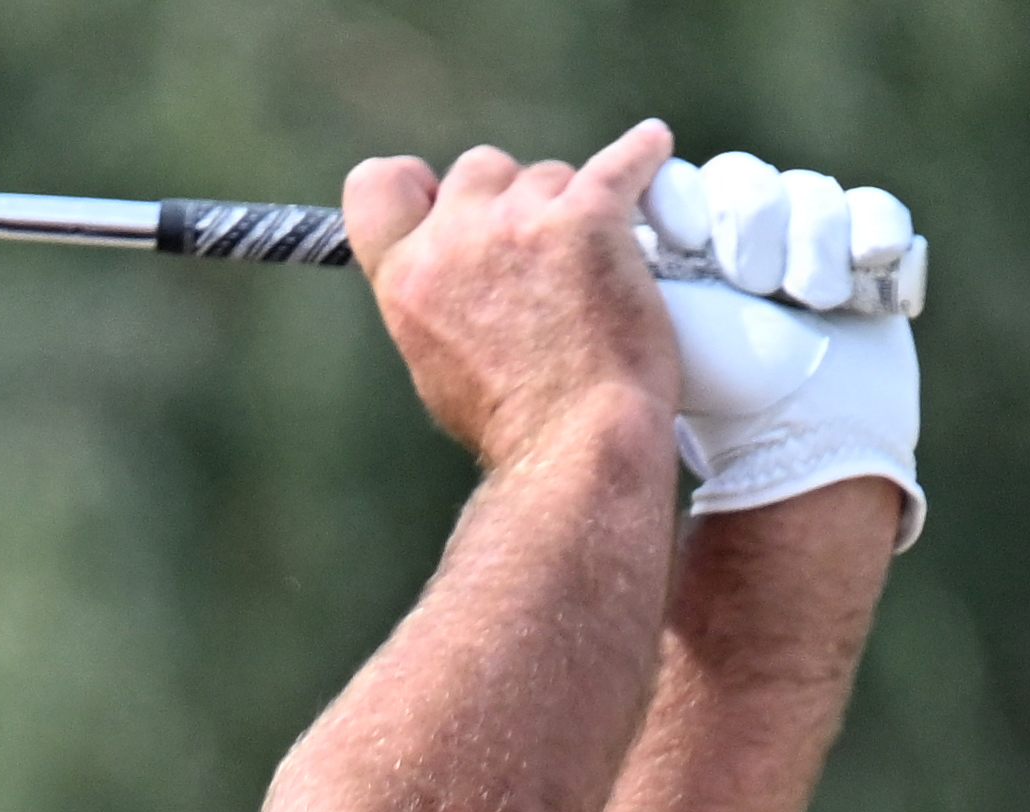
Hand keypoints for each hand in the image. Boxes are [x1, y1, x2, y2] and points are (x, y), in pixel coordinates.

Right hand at [342, 121, 679, 479]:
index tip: (443, 199)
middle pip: (479, 169)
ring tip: (596, 266)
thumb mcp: (437, 365)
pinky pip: (621, 163)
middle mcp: (454, 239)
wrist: (573, 446)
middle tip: (542, 253)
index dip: (417, 186)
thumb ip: (433, 301)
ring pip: (548, 175)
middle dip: (509, 198)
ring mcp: (521, 222)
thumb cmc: (513, 424)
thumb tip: (454, 276)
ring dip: (571, 205)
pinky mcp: (588, 217)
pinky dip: (640, 156)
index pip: (378, 184)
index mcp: (406, 277)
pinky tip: (652, 147)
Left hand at [640, 146, 927, 536]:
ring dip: (811, 239)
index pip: (687, 184)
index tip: (682, 237)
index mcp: (688, 243)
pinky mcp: (867, 258)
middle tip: (751, 280)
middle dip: (751, 224)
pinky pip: (877, 213)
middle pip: (748, 182)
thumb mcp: (653, 333)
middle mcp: (747, 233)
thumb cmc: (715, 398)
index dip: (686, 199)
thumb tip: (577, 220)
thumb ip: (616, 275)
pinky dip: (873, 234)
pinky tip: (859, 270)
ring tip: (811, 298)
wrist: (795, 447)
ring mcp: (811, 242)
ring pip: (813, 194)